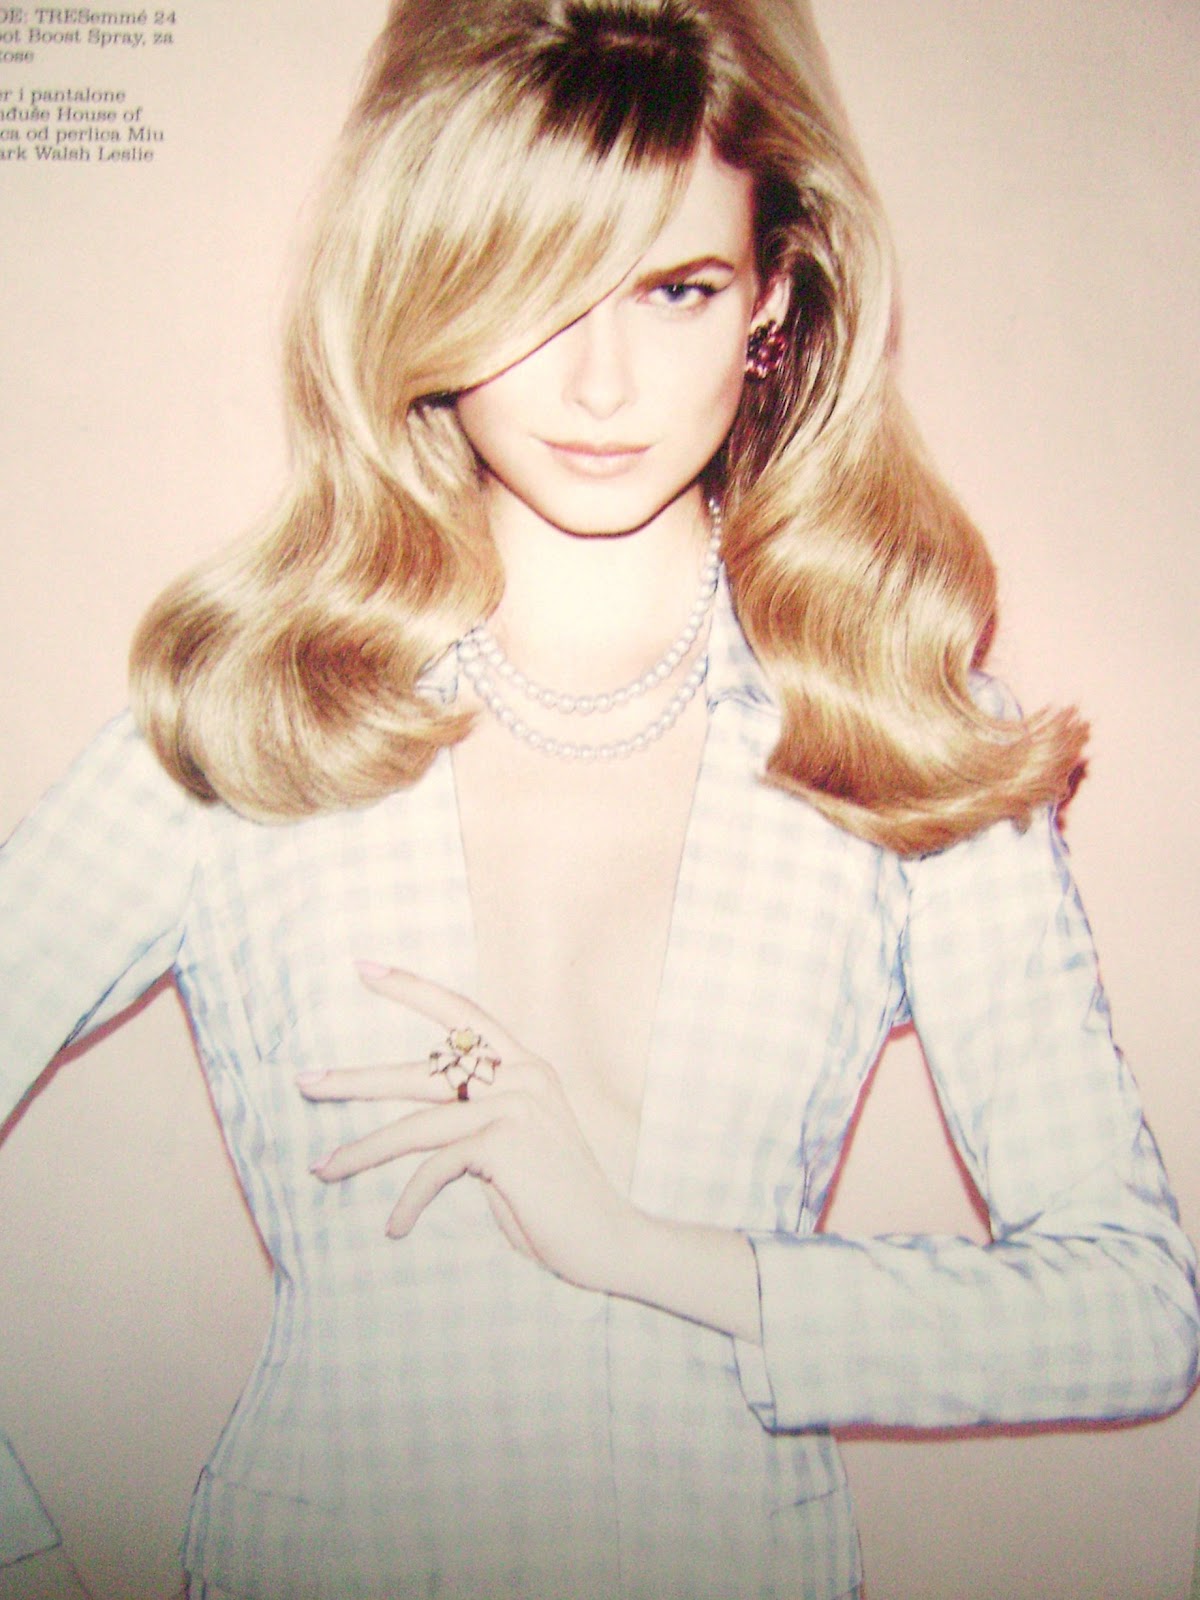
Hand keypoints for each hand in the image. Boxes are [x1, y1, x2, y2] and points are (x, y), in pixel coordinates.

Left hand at [298, 964, 643, 1293]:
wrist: (610, 1241)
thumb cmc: (556, 1201)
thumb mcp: (517, 1146)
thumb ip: (479, 1121)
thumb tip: (417, 1123)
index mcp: (528, 1067)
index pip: (463, 1013)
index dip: (411, 988)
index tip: (364, 968)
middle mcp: (524, 1076)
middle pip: (423, 1068)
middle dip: (358, 1080)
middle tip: (305, 1082)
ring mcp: (516, 1107)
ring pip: (417, 1123)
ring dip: (362, 1150)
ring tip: (322, 1170)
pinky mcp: (505, 1144)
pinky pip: (434, 1169)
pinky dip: (409, 1201)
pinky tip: (396, 1227)